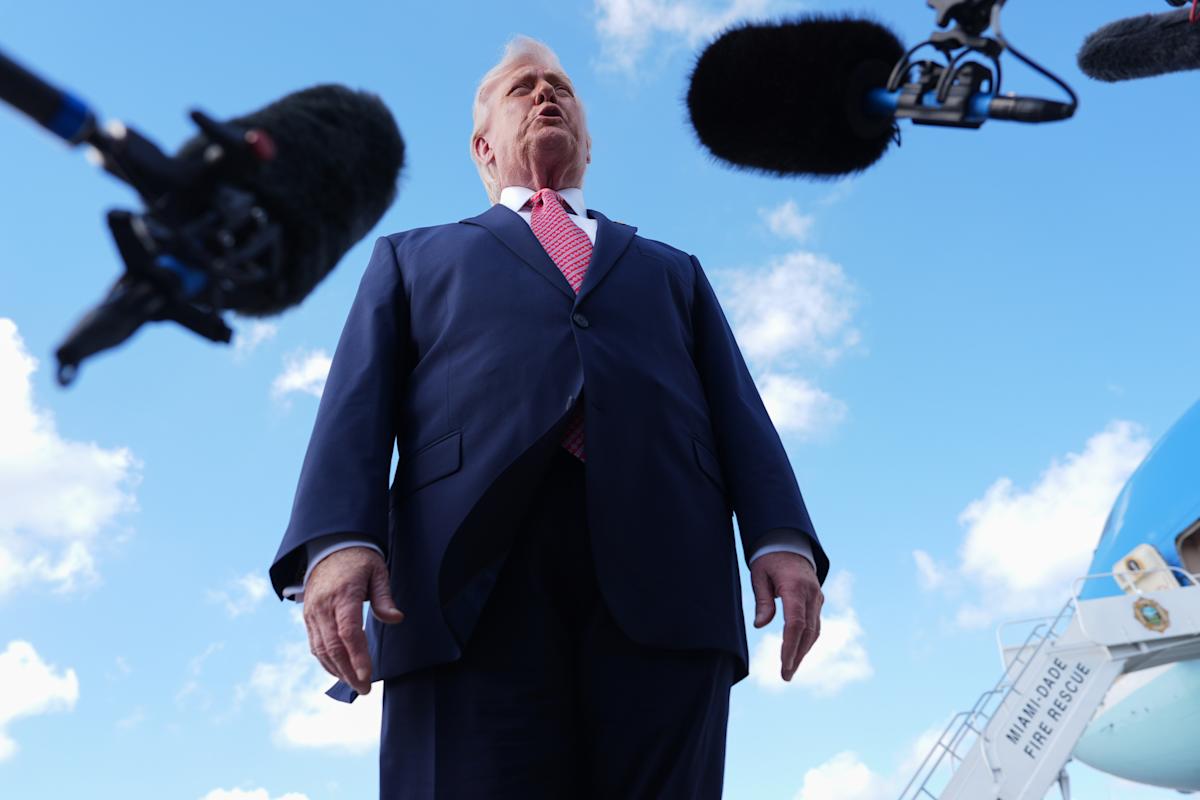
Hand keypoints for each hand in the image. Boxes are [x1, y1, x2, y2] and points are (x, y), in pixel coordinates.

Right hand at [302, 546, 404, 694]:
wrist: (330, 546)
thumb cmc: (359, 559)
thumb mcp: (377, 571)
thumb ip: (384, 597)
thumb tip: (396, 618)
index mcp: (343, 594)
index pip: (348, 632)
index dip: (358, 656)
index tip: (367, 676)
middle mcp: (324, 606)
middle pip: (333, 646)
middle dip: (348, 672)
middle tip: (365, 689)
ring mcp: (312, 612)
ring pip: (321, 649)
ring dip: (337, 670)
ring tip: (354, 684)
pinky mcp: (308, 616)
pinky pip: (314, 644)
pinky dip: (326, 661)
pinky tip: (339, 671)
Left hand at [750, 551, 822, 681]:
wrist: (788, 542)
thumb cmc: (769, 558)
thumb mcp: (758, 575)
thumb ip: (762, 600)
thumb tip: (760, 625)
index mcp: (795, 587)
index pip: (795, 623)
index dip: (790, 646)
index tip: (783, 664)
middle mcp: (811, 594)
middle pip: (807, 631)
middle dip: (797, 655)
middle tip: (785, 676)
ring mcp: (817, 596)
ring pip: (815, 630)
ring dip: (804, 651)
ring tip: (790, 669)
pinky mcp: (818, 599)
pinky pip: (816, 623)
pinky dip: (808, 640)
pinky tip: (799, 652)